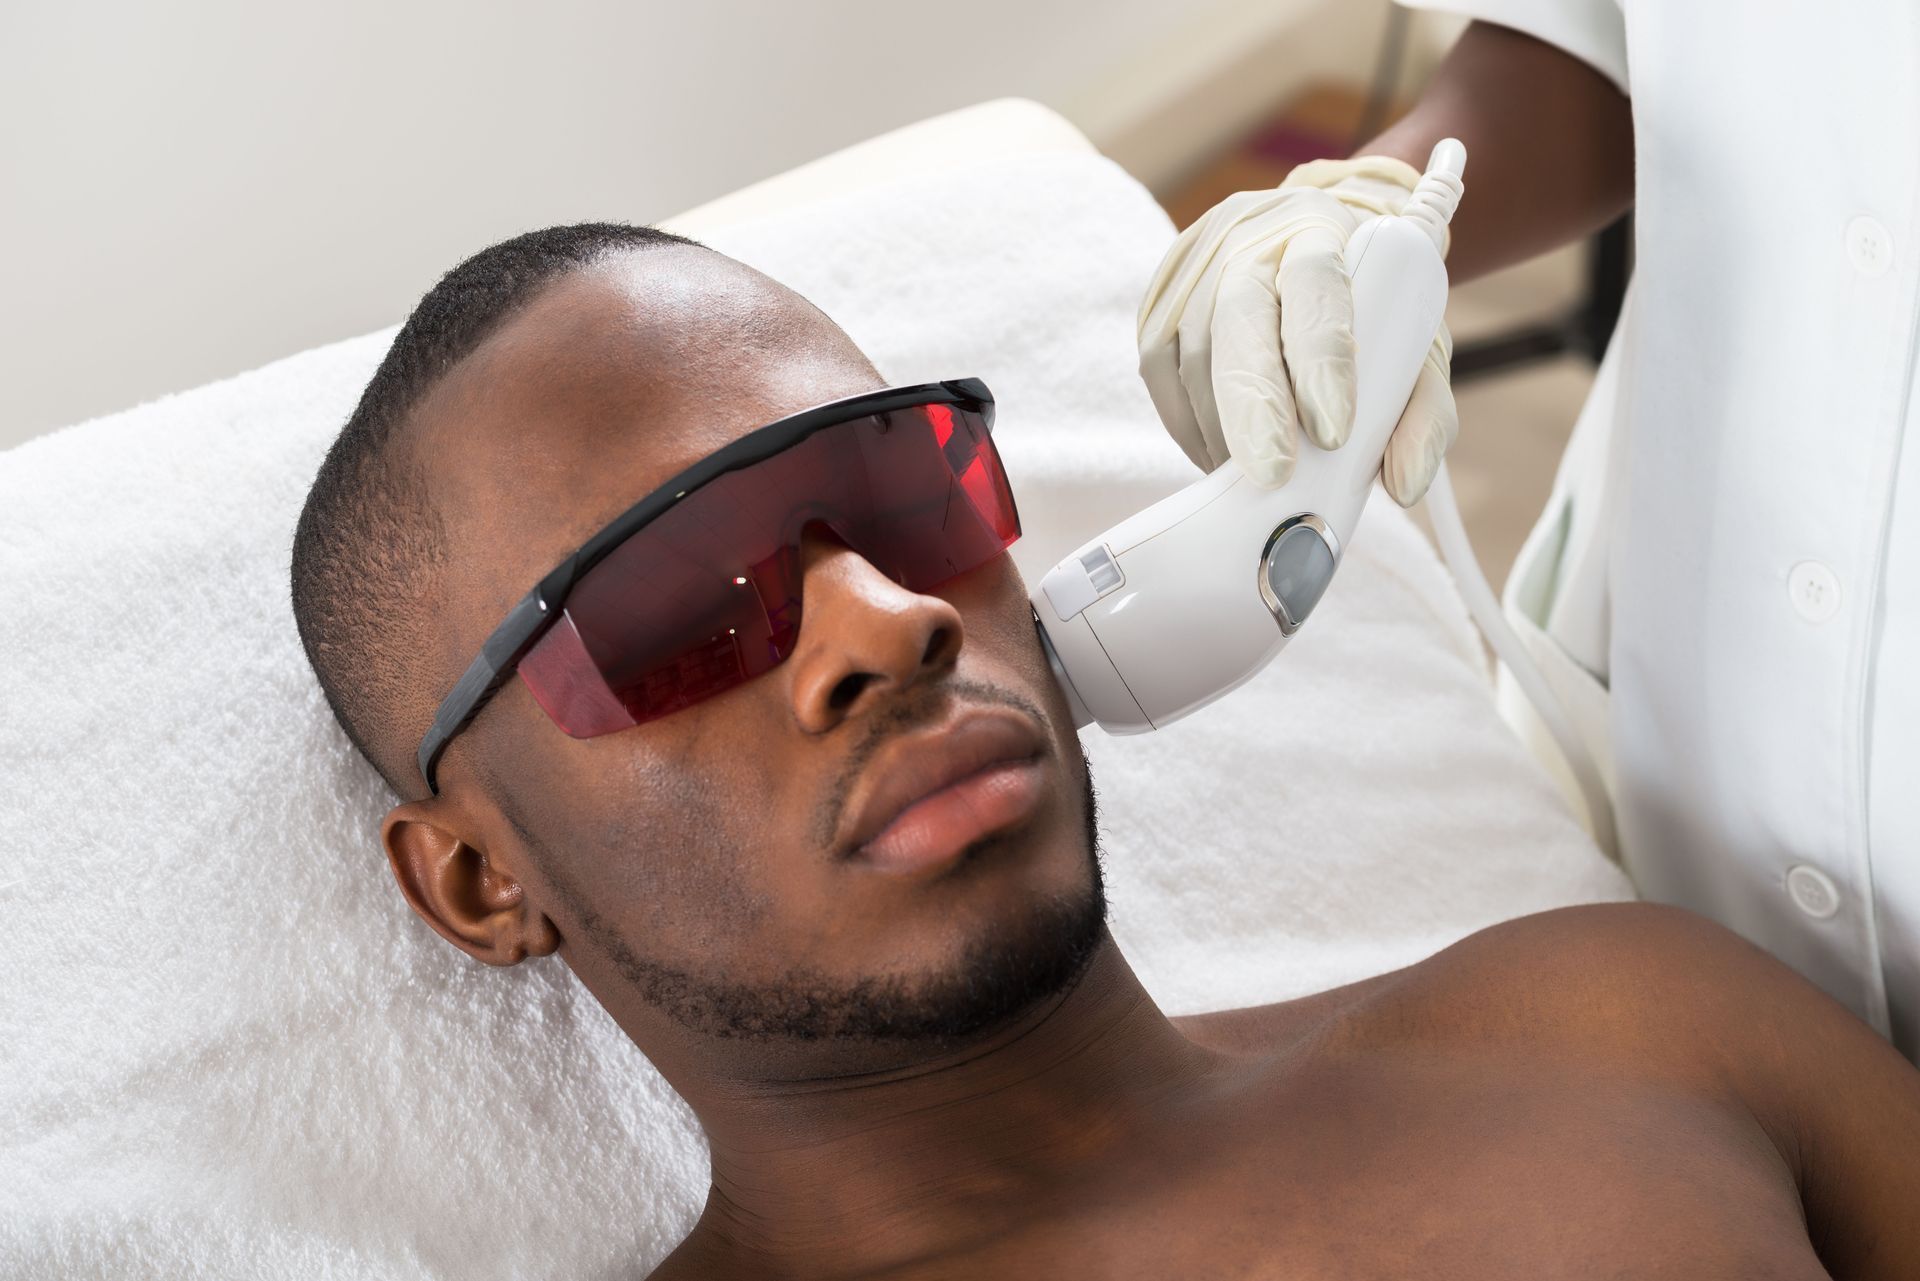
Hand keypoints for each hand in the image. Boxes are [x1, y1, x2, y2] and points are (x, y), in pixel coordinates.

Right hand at [1136, 155, 1457, 505]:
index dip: (1322, 359)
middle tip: (1275, 476)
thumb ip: (1421, 410)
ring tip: (1265, 477)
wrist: (1305, 243)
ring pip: (1197, 364)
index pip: (1316, 286)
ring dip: (1229, 433)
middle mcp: (1245, 244)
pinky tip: (1229, 454)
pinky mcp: (1155, 315)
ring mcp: (1190, 277)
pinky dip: (1198, 432)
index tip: (1334, 432)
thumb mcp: (1414, 341)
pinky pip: (1166, 385)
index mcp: (1319, 232)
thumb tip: (1405, 483)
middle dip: (1255, 406)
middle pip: (1239, 321)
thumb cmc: (1366, 301)